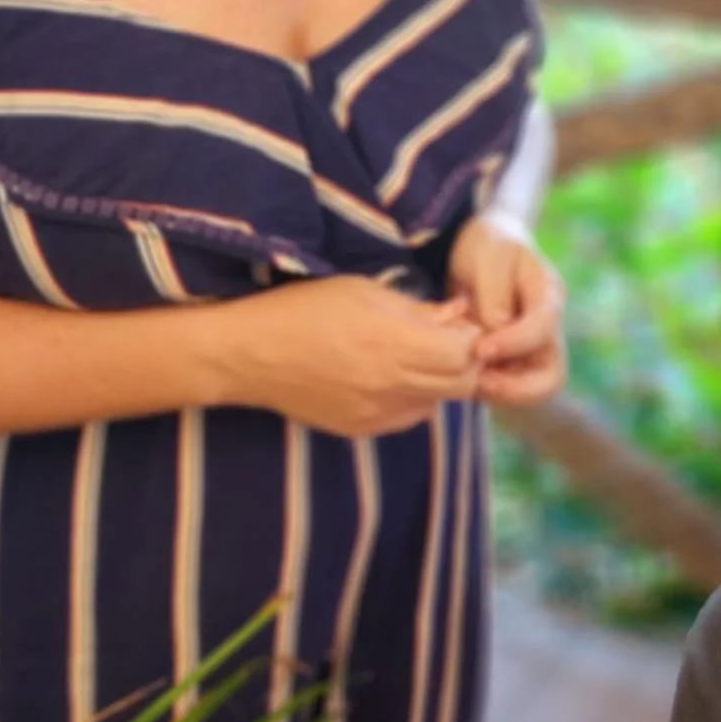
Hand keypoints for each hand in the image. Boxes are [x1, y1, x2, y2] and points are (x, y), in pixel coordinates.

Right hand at [209, 275, 482, 437]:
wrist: (249, 353)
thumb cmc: (305, 309)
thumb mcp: (365, 292)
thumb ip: (418, 309)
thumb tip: (459, 314)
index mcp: (394, 345)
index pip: (465, 353)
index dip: (470, 337)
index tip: (459, 322)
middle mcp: (391, 385)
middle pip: (461, 384)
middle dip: (464, 361)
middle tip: (446, 340)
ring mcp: (376, 414)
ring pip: (438, 404)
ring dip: (439, 381)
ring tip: (414, 356)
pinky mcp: (361, 430)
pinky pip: (408, 418)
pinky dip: (413, 399)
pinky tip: (390, 377)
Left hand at [447, 210, 566, 406]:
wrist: (484, 248)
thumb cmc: (488, 244)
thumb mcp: (490, 255)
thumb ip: (494, 292)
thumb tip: (497, 330)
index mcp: (549, 295)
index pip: (544, 328)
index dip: (514, 343)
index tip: (480, 348)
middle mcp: (547, 328)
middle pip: (552, 376)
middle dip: (518, 389)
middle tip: (480, 383)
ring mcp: (532, 348)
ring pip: (531, 390)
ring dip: (499, 393)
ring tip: (466, 381)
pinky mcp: (513, 360)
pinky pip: (507, 386)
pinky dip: (486, 388)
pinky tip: (460, 375)